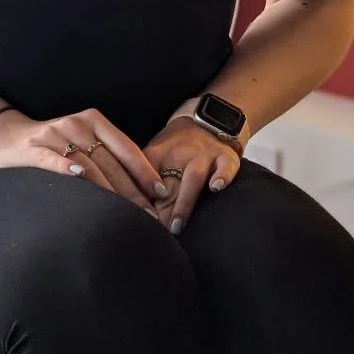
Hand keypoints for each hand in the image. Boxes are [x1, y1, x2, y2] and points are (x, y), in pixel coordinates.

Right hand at [0, 107, 169, 212]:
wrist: (6, 137)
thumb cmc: (54, 145)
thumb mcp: (82, 141)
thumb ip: (108, 155)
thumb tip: (146, 188)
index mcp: (92, 120)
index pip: (125, 147)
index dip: (145, 170)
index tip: (161, 193)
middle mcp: (75, 124)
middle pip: (110, 161)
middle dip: (132, 190)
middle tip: (150, 216)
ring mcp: (54, 135)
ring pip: (87, 164)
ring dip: (109, 191)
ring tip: (126, 214)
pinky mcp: (33, 149)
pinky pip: (53, 160)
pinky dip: (66, 168)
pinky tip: (79, 178)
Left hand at [142, 116, 243, 234]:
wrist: (204, 118)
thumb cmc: (175, 145)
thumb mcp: (153, 154)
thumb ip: (143, 177)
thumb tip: (128, 206)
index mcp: (158, 154)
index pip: (146, 178)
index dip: (142, 201)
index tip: (138, 221)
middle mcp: (181, 154)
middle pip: (169, 185)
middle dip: (161, 211)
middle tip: (155, 235)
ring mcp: (205, 156)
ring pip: (193, 178)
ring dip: (184, 202)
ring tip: (177, 226)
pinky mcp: (225, 157)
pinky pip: (225, 167)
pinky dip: (222, 176)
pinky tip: (216, 188)